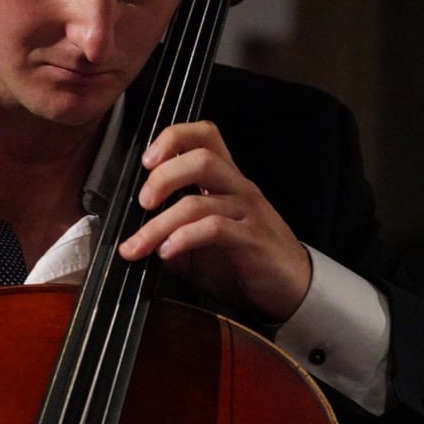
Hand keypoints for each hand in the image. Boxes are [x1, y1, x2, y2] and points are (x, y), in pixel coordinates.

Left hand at [117, 120, 311, 323]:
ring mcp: (248, 212)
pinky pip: (214, 229)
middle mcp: (238, 188)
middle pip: (202, 159)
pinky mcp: (253, 240)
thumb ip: (172, 234)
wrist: (290, 288)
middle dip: (163, 177)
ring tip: (139, 245)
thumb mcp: (200, 245)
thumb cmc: (243, 261)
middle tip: (142, 202)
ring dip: (160, 223)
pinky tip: (167, 254)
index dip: (174, 138)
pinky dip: (184, 238)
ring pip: (199, 201)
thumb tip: (133, 238)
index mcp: (226, 180)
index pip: (205, 135)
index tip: (146, 161)